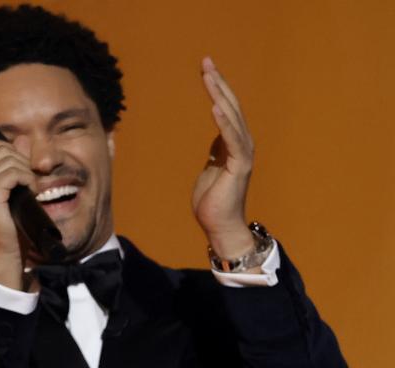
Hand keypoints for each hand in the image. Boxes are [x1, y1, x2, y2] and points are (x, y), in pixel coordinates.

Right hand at [0, 137, 37, 288]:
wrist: (4, 248)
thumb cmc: (7, 218)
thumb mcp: (9, 184)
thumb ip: (14, 159)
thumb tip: (22, 138)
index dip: (10, 150)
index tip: (19, 169)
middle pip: (1, 149)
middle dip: (21, 161)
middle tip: (28, 181)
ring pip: (10, 160)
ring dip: (26, 172)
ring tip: (29, 187)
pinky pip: (13, 173)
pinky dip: (28, 179)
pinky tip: (31, 191)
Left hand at [191, 57, 255, 259]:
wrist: (220, 225)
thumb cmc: (213, 201)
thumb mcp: (211, 169)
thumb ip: (216, 152)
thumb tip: (217, 139)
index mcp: (233, 143)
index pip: (226, 108)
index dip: (217, 87)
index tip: (205, 69)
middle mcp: (242, 144)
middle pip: (230, 106)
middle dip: (217, 83)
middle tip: (205, 62)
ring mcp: (242, 154)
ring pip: (231, 117)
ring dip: (220, 95)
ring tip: (209, 76)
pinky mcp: (239, 166)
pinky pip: (231, 139)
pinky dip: (224, 122)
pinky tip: (215, 106)